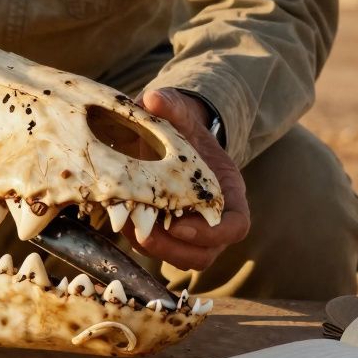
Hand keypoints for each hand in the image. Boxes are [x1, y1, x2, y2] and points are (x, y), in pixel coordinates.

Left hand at [130, 88, 250, 270]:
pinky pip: (162, 251)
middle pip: (206, 253)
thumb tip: (153, 98)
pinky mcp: (170, 235)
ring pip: (183, 259)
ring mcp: (194, 231)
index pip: (236, 227)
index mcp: (229, 192)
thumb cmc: (182, 128)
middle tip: (143, 234)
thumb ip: (171, 106)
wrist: (171, 137)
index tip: (178, 224)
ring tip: (128, 227)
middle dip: (174, 249)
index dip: (211, 233)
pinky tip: (121, 222)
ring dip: (155, 250)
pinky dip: (141, 243)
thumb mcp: (179, 114)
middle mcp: (215, 218)